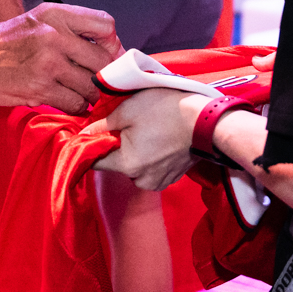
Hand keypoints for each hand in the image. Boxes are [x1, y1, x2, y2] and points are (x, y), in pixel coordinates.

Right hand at [0, 2, 119, 112]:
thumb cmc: (3, 43)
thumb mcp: (36, 21)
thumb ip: (70, 29)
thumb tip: (108, 50)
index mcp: (55, 14)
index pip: (105, 24)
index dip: (112, 43)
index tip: (109, 54)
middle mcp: (54, 36)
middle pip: (103, 60)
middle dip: (103, 75)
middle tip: (95, 80)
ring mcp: (48, 64)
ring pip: (91, 87)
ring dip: (89, 94)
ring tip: (76, 91)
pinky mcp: (40, 89)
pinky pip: (75, 104)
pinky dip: (75, 106)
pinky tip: (65, 100)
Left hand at [87, 89, 208, 189]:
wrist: (207, 122)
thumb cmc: (166, 111)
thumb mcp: (128, 110)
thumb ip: (102, 125)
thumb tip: (85, 133)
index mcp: (127, 165)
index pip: (95, 161)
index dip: (92, 145)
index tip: (95, 131)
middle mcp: (141, 180)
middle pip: (115, 164)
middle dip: (116, 146)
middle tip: (127, 124)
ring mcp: (158, 181)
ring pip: (133, 166)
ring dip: (134, 151)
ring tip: (147, 131)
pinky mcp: (171, 178)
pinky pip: (150, 169)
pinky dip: (150, 156)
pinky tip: (159, 140)